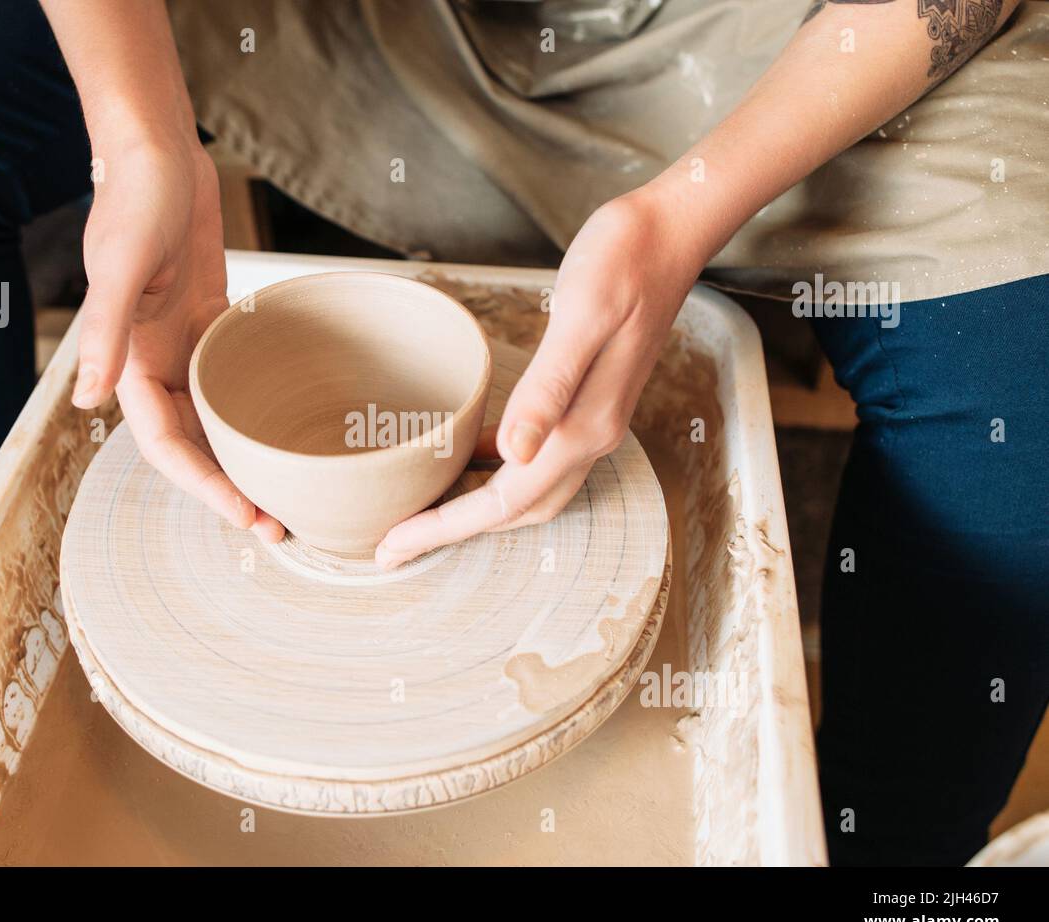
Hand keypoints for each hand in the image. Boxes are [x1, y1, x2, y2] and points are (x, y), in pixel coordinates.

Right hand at [71, 138, 283, 542]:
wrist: (158, 150)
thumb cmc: (136, 198)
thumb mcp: (123, 264)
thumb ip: (106, 333)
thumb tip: (89, 404)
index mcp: (129, 362)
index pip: (165, 444)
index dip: (202, 485)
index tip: (244, 514)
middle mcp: (154, 363)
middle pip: (193, 444)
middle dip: (230, 488)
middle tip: (278, 524)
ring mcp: (182, 346)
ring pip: (213, 420)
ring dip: (243, 457)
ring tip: (287, 491)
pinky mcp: (208, 324)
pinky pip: (230, 382)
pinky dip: (250, 411)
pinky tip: (285, 429)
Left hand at [375, 187, 704, 568]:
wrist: (670, 232)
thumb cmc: (623, 261)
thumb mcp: (580, 316)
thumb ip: (547, 389)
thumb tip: (511, 455)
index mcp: (583, 424)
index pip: (505, 501)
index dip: (447, 528)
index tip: (393, 547)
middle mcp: (592, 435)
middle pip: (515, 510)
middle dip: (453, 530)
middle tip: (393, 543)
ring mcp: (593, 422)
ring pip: (529, 493)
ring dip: (478, 510)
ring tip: (424, 512)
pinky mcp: (588, 402)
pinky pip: (537, 460)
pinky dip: (500, 474)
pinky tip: (471, 459)